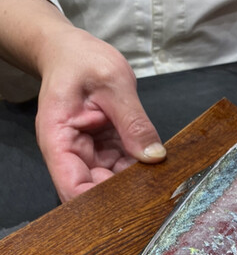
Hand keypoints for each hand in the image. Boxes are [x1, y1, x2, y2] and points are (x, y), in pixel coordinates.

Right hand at [36, 28, 165, 201]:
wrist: (72, 51)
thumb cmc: (82, 60)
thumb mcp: (114, 83)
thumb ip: (134, 121)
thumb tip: (154, 156)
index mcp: (58, 140)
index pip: (73, 187)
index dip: (99, 203)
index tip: (130, 202)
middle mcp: (70, 154)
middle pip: (93, 191)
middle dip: (122, 194)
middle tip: (154, 192)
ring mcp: (87, 154)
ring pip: (111, 182)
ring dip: (133, 182)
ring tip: (159, 179)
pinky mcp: (102, 151)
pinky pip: (121, 167)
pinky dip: (137, 168)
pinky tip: (154, 167)